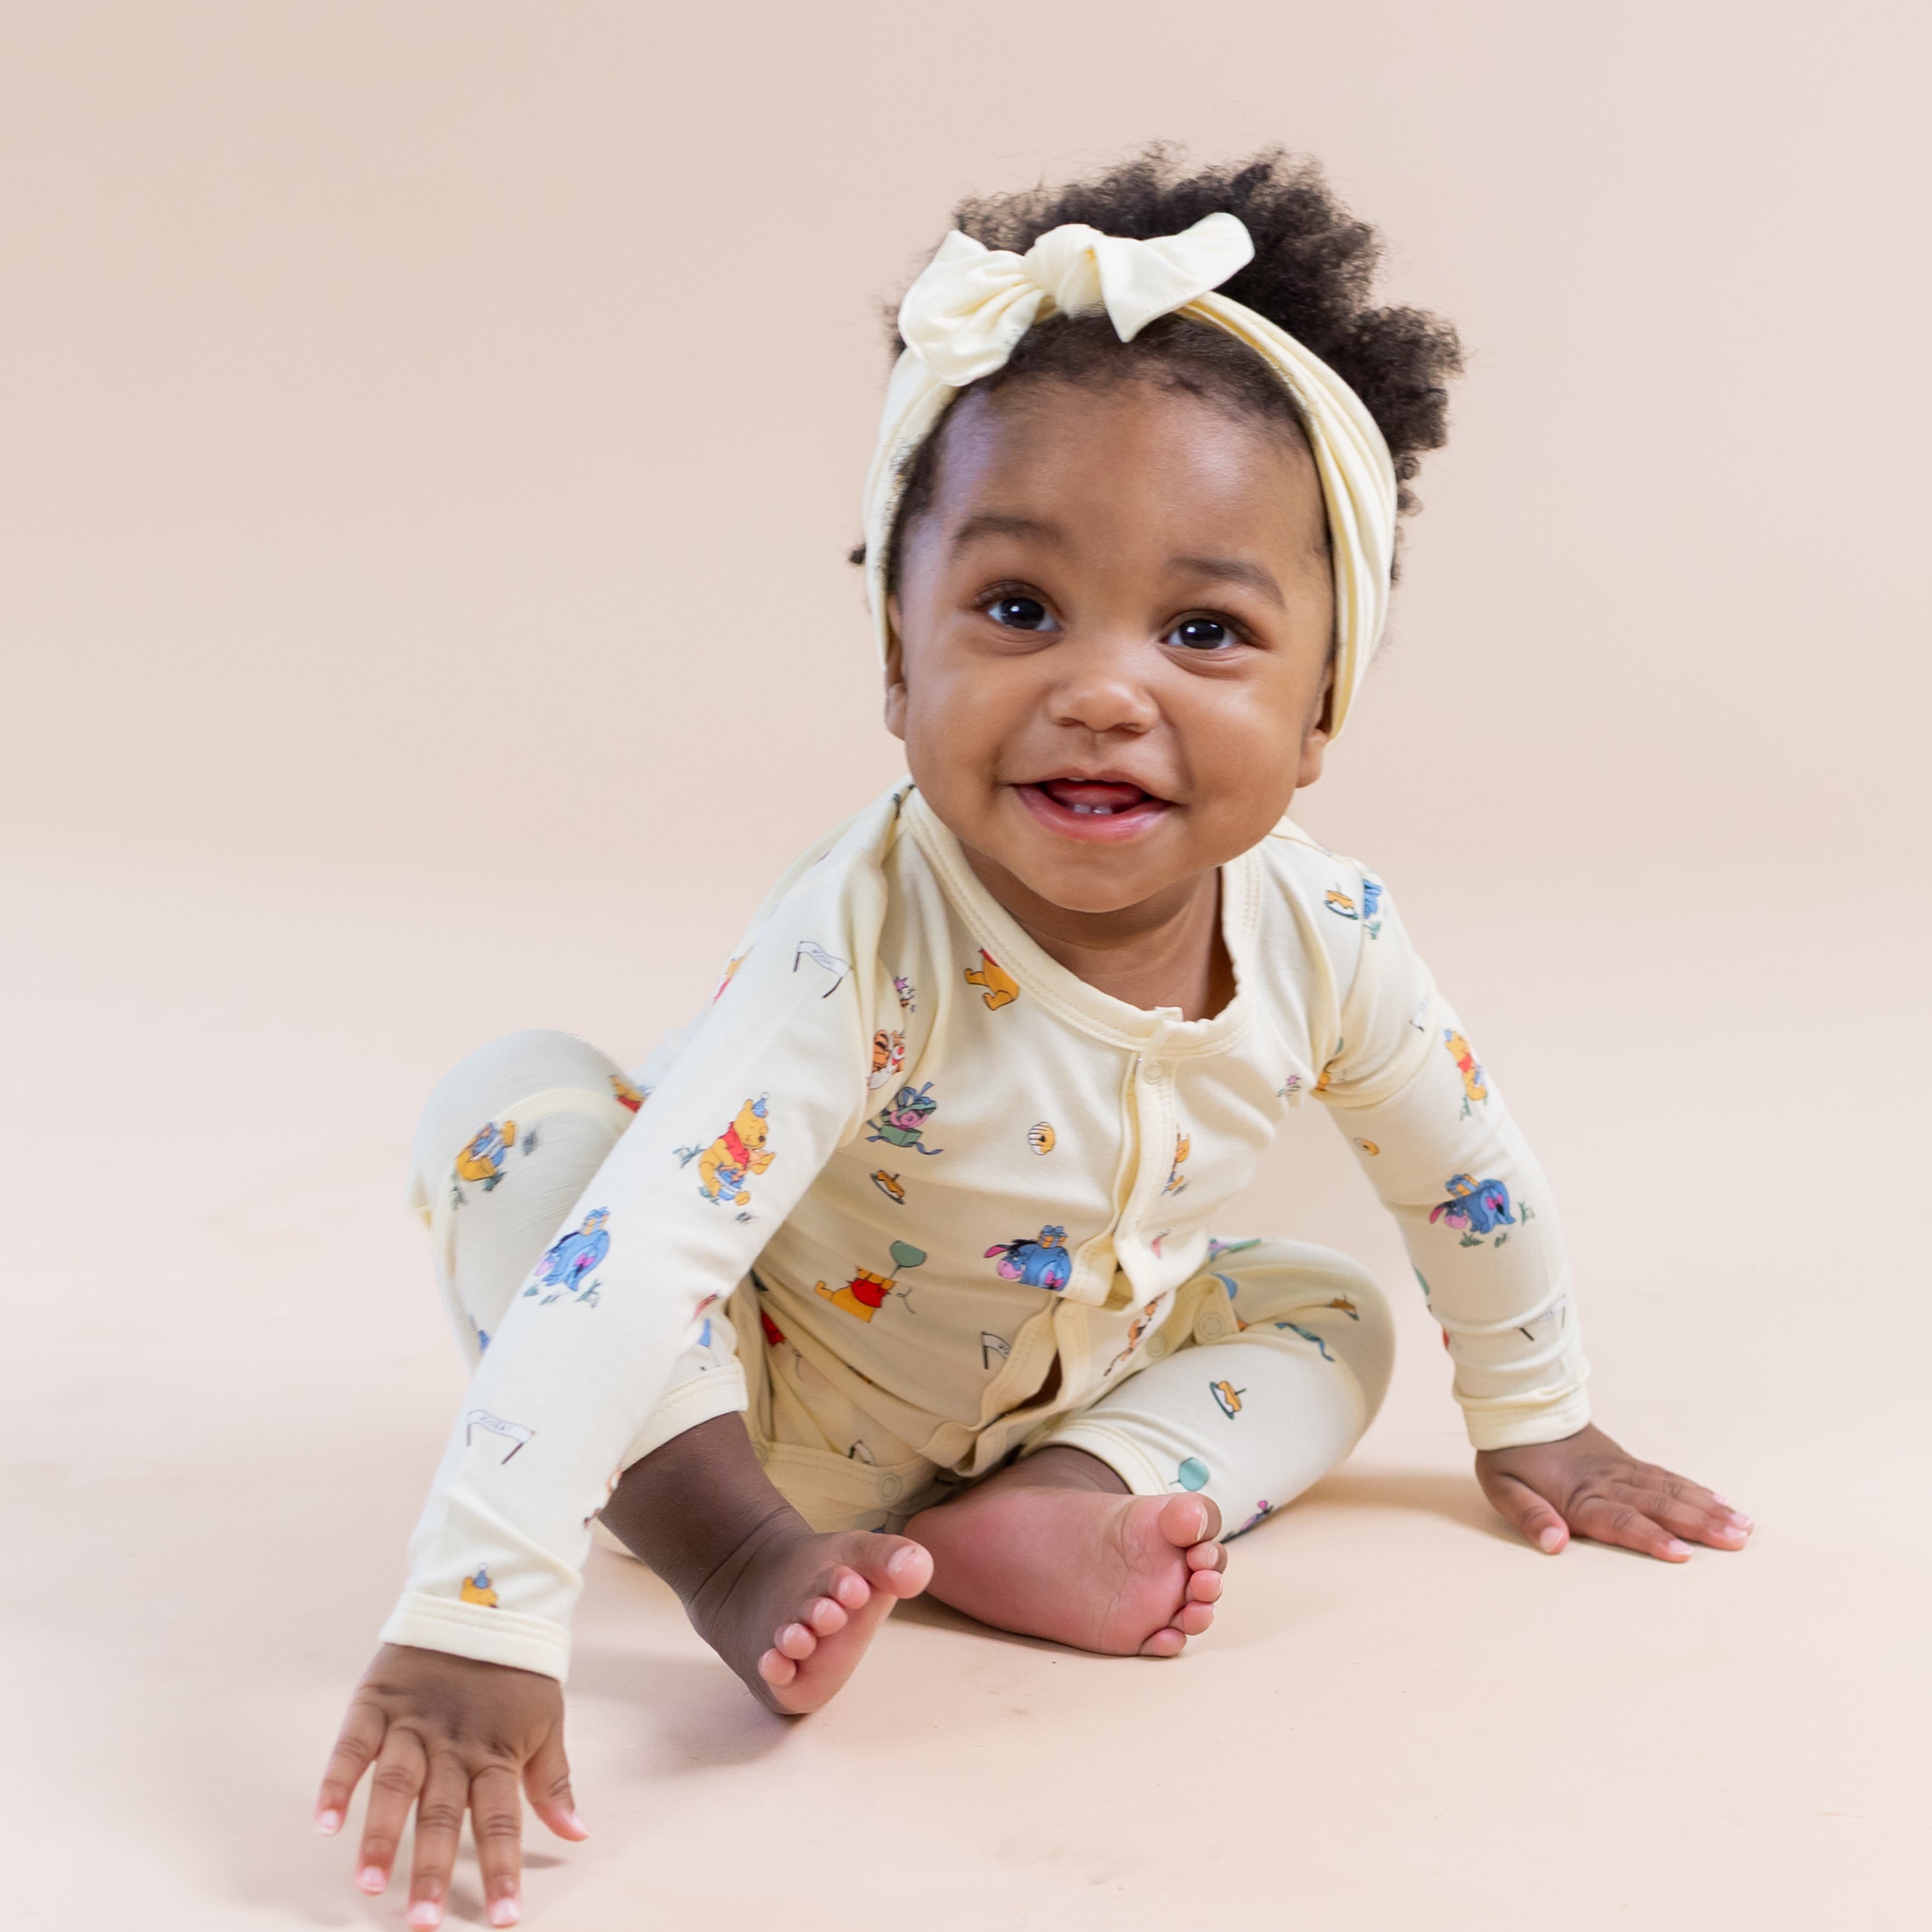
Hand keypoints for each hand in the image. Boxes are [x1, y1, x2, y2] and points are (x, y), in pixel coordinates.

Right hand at [314, 1643, 588, 1928]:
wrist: (486, 1593)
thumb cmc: (517, 1669)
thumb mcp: (545, 1720)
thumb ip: (552, 1781)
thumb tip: (577, 1834)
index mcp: (495, 1751)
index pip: (501, 1821)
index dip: (503, 1871)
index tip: (502, 1921)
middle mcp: (453, 1742)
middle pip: (442, 1812)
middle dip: (433, 1869)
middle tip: (422, 1924)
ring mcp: (412, 1722)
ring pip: (395, 1784)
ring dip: (381, 1835)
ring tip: (370, 1884)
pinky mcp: (378, 1700)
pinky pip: (353, 1744)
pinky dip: (337, 1782)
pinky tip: (324, 1822)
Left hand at [1476, 1423, 1752, 1561]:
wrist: (1520, 1409)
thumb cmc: (1511, 1456)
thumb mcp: (1503, 1488)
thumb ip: (1529, 1516)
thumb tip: (1554, 1544)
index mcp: (1579, 1495)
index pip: (1619, 1520)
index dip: (1650, 1538)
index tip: (1683, 1554)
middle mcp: (1608, 1483)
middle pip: (1658, 1505)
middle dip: (1699, 1525)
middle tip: (1737, 1541)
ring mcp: (1621, 1470)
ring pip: (1670, 1489)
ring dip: (1707, 1508)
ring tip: (1743, 1526)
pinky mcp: (1627, 1462)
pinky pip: (1666, 1476)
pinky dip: (1695, 1489)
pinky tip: (1721, 1501)